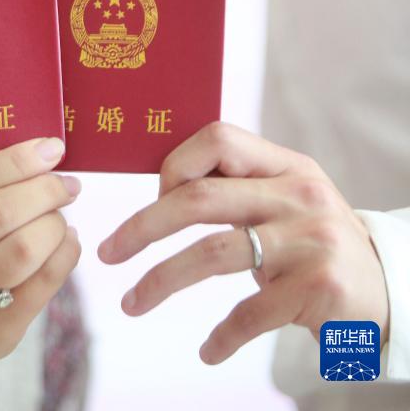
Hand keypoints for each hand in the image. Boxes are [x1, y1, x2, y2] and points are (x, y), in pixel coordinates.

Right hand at [0, 136, 80, 372]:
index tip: (51, 148)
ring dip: (52, 224)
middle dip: (42, 191)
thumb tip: (42, 152)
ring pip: (20, 251)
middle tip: (67, 184)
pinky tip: (67, 240)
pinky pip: (43, 283)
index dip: (15, 161)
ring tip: (60, 217)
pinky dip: (65, 253)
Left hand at [97, 122, 388, 363]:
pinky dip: (222, 335)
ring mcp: (309, 241)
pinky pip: (250, 312)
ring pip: (213, 254)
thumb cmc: (315, 241)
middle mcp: (298, 195)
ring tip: (131, 303)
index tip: (151, 198)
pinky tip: (208, 350)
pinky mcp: (317, 288)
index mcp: (286, 164)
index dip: (175, 165)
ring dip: (162, 281)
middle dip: (143, 226)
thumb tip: (162, 187)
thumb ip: (240, 186)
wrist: (389, 288)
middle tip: (108, 252)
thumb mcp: (288, 198)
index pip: (218, 139)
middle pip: (200, 199)